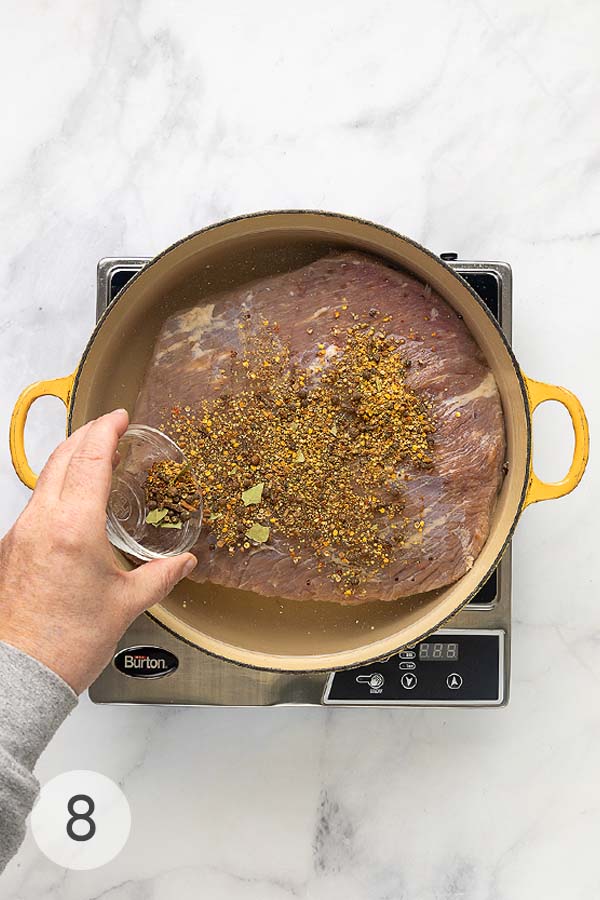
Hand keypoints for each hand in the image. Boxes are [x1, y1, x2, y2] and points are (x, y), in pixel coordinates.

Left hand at [0, 409, 196, 693]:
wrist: (21, 672)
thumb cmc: (67, 642)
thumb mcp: (127, 604)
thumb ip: (161, 576)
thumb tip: (183, 563)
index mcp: (73, 528)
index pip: (89, 459)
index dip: (106, 430)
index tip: (120, 417)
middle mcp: (42, 522)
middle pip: (62, 457)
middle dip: (87, 434)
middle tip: (110, 429)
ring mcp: (21, 533)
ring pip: (45, 477)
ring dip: (71, 459)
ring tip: (95, 459)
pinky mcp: (12, 547)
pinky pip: (37, 502)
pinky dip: (58, 486)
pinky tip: (74, 500)